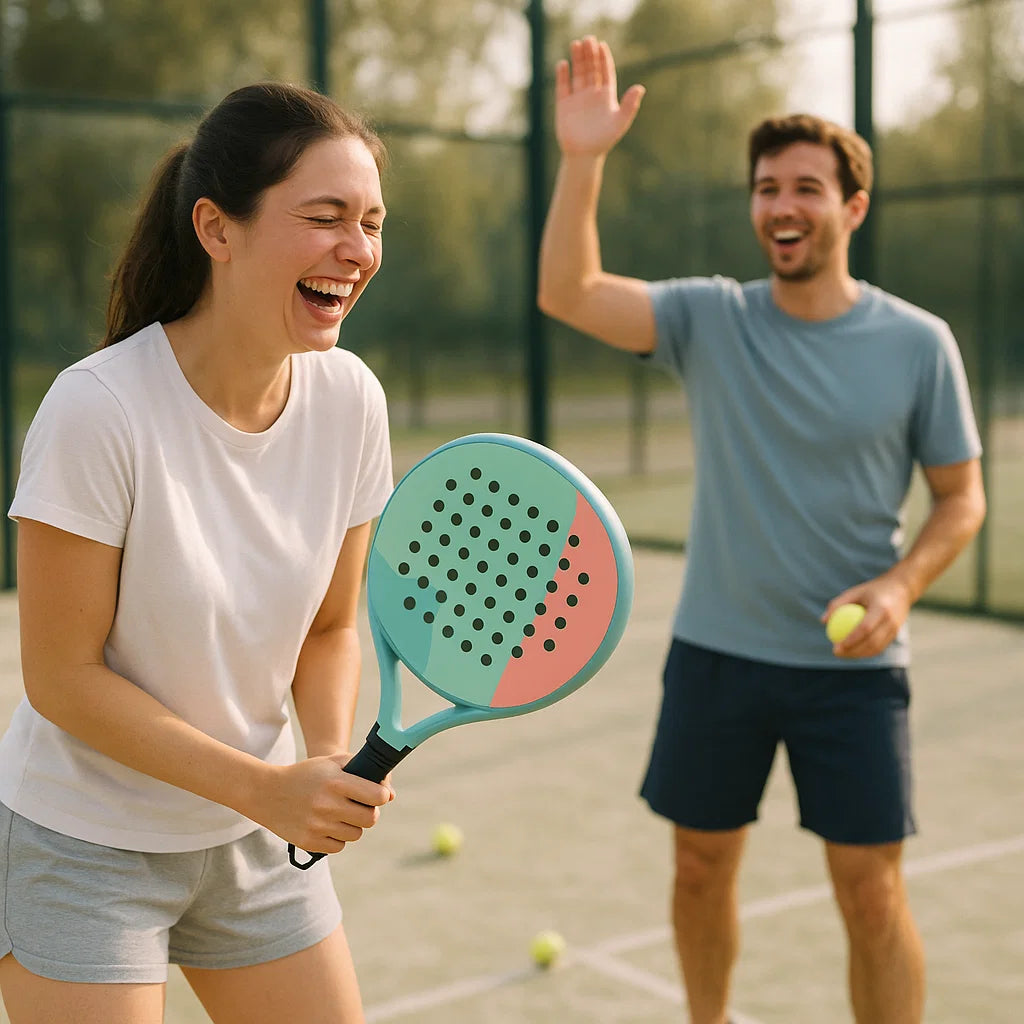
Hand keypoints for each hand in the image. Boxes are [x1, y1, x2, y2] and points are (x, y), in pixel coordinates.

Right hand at [250, 754, 392, 855]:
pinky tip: (328, 825)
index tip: (377, 795)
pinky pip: (339, 846)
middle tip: (360, 806)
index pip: (378, 796)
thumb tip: (390, 795)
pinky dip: (337, 838)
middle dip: (369, 812)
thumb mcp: (331, 761)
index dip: (381, 796)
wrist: (266, 793)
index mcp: (336, 782)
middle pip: (370, 819)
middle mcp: (328, 805)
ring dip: (353, 826)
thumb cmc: (306, 774)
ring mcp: (318, 826)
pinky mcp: (309, 842)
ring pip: (356, 835)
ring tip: (340, 814)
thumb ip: (363, 768)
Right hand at [555, 36, 644, 157]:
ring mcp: (577, 98)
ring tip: (576, 44)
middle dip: (590, 54)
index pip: (606, 72)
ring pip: (578, 74)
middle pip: (591, 69)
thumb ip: (630, 105)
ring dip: (577, 59)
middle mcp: (592, 94)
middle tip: (588, 39)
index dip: (604, 58)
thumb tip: (641, 87)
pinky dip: (562, 75)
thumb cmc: (604, 140)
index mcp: (606, 96)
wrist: (583, 156)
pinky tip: (563, 64)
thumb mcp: (620, 122)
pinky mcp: (564, 105)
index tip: (602, 45)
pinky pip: (563, 86)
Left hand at [821, 574, 912, 658]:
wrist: (901, 588)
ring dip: (859, 654)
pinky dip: (867, 651)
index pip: (865, 628)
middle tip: (836, 652)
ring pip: (877, 648)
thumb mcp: (854, 592)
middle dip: (853, 651)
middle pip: (872, 642)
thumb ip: (837, 604)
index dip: (850, 640)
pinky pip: (880, 646)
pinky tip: (853, 651)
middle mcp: (891, 620)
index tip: (836, 645)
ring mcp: (896, 628)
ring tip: (843, 654)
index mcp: (881, 608)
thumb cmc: (872, 590)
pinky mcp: (896, 633)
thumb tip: (823, 621)